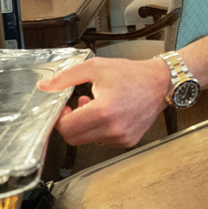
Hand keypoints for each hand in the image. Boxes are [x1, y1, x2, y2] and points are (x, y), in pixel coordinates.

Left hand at [36, 56, 171, 146]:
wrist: (162, 83)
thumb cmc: (133, 75)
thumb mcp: (96, 68)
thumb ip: (66, 77)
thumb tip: (46, 86)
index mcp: (103, 111)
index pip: (66, 128)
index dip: (59, 118)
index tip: (63, 109)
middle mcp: (113, 128)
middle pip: (74, 139)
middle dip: (70, 124)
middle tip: (76, 109)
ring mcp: (122, 137)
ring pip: (88, 140)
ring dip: (86, 127)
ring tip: (97, 108)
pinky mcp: (128, 141)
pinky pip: (104, 140)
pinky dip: (101, 130)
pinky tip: (108, 115)